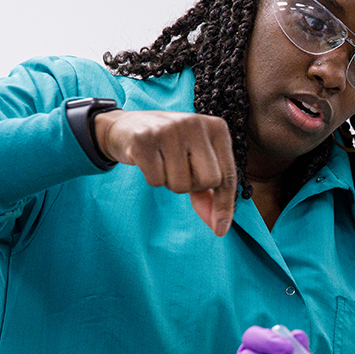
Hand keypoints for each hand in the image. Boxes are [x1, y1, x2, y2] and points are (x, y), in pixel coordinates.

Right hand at [92, 109, 235, 236]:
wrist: (126, 126)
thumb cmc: (169, 148)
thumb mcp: (195, 163)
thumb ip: (210, 193)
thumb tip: (220, 228)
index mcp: (217, 128)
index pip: (228, 175)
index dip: (224, 205)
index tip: (220, 230)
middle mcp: (196, 123)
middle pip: (209, 181)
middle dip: (193, 186)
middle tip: (179, 170)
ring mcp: (169, 129)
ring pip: (181, 184)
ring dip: (170, 182)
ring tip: (162, 162)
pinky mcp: (144, 139)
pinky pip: (156, 180)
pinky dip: (152, 178)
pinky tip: (148, 160)